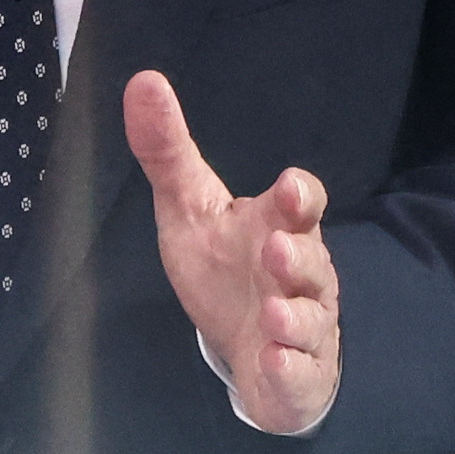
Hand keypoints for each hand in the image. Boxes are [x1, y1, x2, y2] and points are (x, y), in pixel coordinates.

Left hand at [124, 70, 338, 435]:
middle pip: (312, 263)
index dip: (301, 197)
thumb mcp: (189, 208)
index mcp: (279, 227)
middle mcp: (301, 275)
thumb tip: (142, 81)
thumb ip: (169, 152)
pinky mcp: (298, 373)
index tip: (290, 188)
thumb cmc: (226, 269)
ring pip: (310, 319)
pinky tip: (274, 360)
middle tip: (276, 251)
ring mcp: (304, 326)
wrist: (253, 349)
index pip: (303, 205)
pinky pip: (300, 371)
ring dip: (293, 315)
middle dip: (299, 258)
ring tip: (273, 311)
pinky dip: (289, 367)